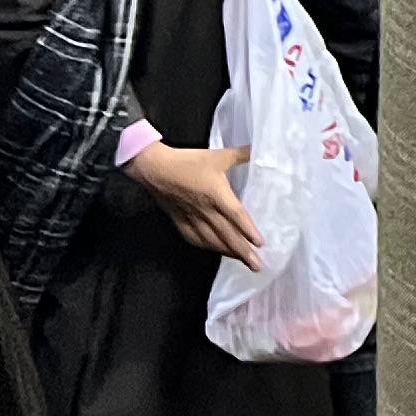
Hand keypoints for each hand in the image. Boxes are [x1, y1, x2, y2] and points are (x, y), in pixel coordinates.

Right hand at [123, 141, 262, 265]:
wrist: (154, 168)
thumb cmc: (188, 161)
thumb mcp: (218, 155)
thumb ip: (241, 154)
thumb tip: (259, 149)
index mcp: (217, 194)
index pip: (236, 216)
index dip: (248, 230)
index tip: (260, 244)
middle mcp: (206, 210)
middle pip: (226, 234)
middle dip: (242, 251)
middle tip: (256, 265)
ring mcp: (191, 218)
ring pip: (211, 239)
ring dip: (226, 251)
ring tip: (240, 260)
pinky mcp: (179, 220)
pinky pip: (194, 238)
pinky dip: (206, 246)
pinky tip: (213, 250)